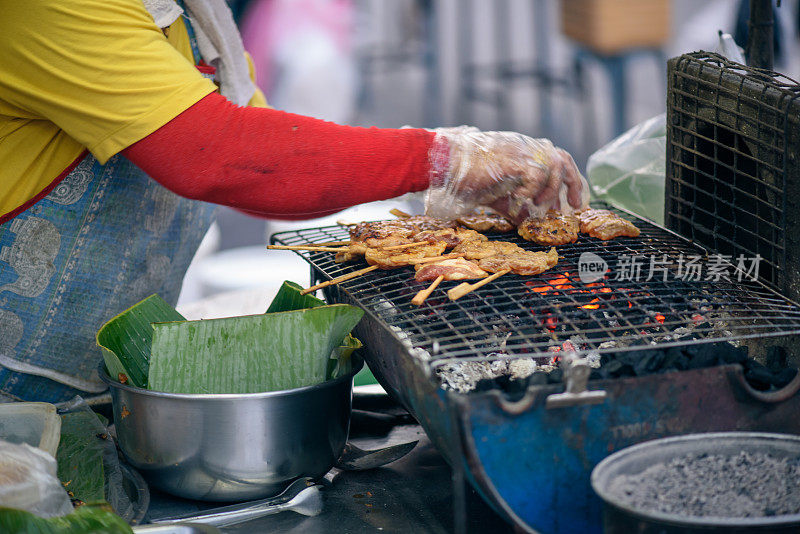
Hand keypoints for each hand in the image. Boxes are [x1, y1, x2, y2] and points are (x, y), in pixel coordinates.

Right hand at [425, 127, 587, 222]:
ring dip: (550, 189)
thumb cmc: (466, 177)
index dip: (567, 181)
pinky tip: (519, 198)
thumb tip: (528, 221)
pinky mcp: (514, 158)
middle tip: (571, 206)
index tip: (570, 202)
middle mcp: (526, 147)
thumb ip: (515, 206)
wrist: (446, 163)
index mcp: (524, 152)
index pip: (557, 160)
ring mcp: (521, 150)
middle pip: (563, 159)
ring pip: (554, 165)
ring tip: (538, 204)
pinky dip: (532, 190)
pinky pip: (537, 173)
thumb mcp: (497, 195)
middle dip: (572, 184)